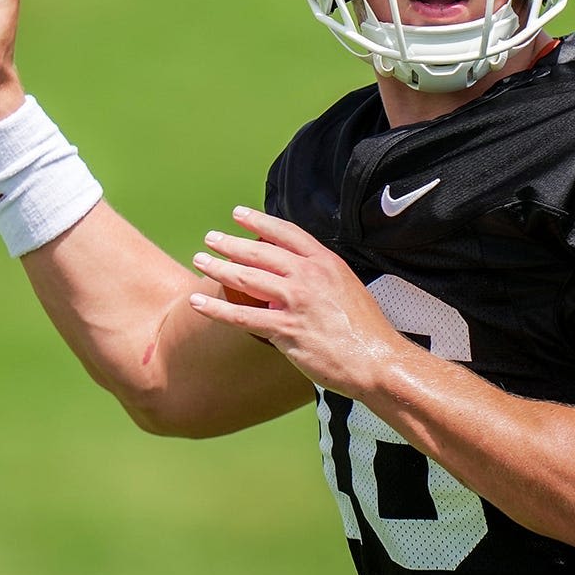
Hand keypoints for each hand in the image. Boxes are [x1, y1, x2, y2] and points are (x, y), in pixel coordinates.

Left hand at [188, 207, 408, 398]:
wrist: (376, 360)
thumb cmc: (365, 330)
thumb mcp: (347, 288)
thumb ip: (320, 278)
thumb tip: (293, 277)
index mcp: (326, 263)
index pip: (286, 233)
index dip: (259, 222)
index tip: (238, 214)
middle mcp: (309, 277)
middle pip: (260, 253)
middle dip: (230, 243)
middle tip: (210, 238)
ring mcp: (296, 302)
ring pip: (246, 279)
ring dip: (218, 268)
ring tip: (200, 261)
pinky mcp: (285, 330)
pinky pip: (242, 317)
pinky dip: (216, 308)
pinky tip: (198, 302)